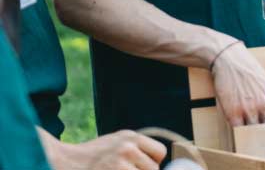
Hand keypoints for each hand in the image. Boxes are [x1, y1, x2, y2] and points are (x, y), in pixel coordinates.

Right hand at [50, 130, 166, 169]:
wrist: (65, 161)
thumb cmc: (93, 154)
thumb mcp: (117, 141)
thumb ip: (137, 148)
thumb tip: (158, 164)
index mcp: (130, 136)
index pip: (160, 152)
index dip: (154, 162)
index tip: (142, 166)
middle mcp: (127, 148)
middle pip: (153, 169)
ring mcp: (118, 164)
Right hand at [211, 42, 264, 126]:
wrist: (231, 62)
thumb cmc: (252, 74)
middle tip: (262, 137)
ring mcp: (249, 110)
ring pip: (254, 132)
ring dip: (251, 134)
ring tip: (249, 133)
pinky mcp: (233, 113)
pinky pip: (238, 130)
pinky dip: (238, 132)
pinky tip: (238, 128)